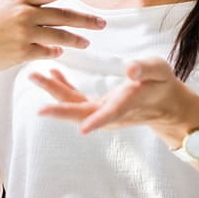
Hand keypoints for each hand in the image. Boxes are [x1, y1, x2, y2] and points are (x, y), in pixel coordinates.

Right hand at [0, 0, 106, 78]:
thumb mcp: (4, 7)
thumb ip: (28, 8)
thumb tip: (51, 14)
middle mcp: (24, 14)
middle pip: (63, 15)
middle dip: (86, 20)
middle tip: (102, 22)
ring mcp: (23, 33)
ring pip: (59, 37)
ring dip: (75, 40)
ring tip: (86, 43)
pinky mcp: (21, 52)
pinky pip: (46, 53)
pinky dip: (54, 52)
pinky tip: (58, 53)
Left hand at [30, 58, 198, 143]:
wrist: (164, 104)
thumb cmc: (162, 84)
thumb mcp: (160, 71)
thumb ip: (146, 68)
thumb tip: (131, 68)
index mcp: (128, 104)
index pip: (112, 113)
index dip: (98, 120)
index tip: (83, 128)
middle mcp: (111, 113)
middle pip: (82, 113)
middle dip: (59, 108)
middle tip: (39, 101)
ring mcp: (101, 112)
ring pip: (74, 105)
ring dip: (54, 92)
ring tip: (35, 75)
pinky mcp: (97, 107)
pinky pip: (76, 100)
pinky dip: (63, 87)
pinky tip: (52, 74)